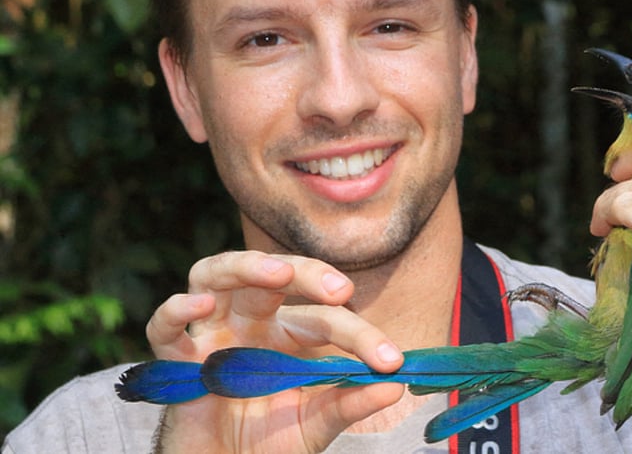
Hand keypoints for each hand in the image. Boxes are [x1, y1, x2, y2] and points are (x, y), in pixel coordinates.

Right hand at [146, 250, 404, 452]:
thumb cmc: (270, 440)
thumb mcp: (316, 424)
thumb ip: (350, 404)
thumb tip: (395, 387)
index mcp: (289, 333)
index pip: (327, 318)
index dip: (361, 336)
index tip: (390, 361)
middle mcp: (251, 322)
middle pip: (271, 275)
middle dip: (306, 273)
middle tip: (340, 290)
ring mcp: (211, 334)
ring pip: (215, 274)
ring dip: (246, 267)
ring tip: (276, 273)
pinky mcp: (176, 361)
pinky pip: (164, 327)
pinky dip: (176, 310)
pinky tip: (201, 305)